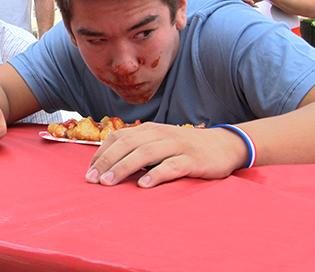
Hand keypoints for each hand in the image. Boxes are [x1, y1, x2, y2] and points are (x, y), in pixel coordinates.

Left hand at [85, 123, 247, 187]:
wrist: (225, 145)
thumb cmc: (185, 147)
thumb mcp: (159, 142)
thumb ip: (138, 148)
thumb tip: (109, 164)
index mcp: (149, 129)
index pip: (118, 137)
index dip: (101, 153)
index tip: (89, 171)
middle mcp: (160, 133)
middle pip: (126, 144)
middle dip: (106, 162)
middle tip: (92, 180)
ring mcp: (177, 145)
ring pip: (144, 154)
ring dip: (123, 168)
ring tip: (108, 183)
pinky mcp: (193, 159)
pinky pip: (171, 166)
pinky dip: (155, 174)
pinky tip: (143, 185)